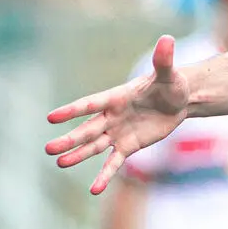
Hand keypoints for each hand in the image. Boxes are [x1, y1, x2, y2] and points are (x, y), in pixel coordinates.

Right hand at [44, 36, 191, 194]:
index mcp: (115, 97)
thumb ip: (164, 60)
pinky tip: (94, 190)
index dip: (72, 111)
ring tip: (60, 163)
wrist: (178, 101)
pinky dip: (105, 175)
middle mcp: (111, 116)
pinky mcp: (128, 146)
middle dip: (69, 140)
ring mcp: (118, 132)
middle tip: (49, 149)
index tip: (51, 117)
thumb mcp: (169, 74)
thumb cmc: (171, 84)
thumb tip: (168, 39)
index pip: (90, 105)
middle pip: (87, 130)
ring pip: (94, 146)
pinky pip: (114, 162)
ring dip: (78, 155)